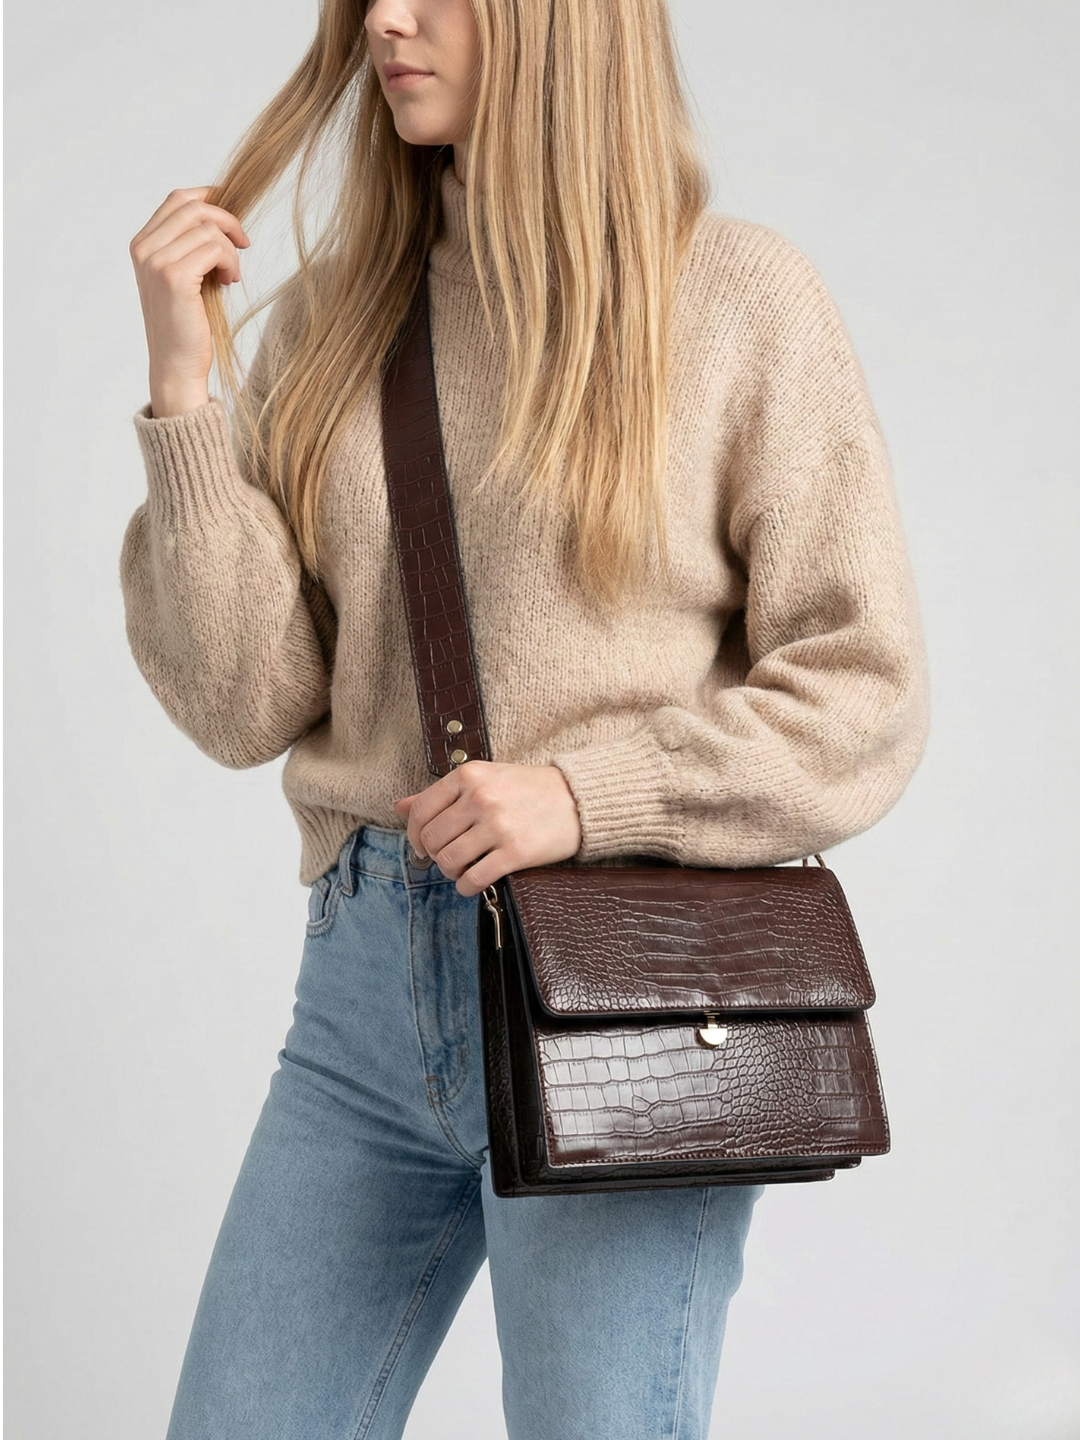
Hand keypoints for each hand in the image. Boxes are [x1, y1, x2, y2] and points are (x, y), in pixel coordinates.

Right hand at [129, 187, 250, 413]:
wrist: (177, 364)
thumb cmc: (186, 323)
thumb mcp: (185, 275)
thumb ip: (191, 244)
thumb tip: (222, 215)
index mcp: (143, 244)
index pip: (178, 199)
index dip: (210, 198)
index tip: (232, 217)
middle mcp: (144, 249)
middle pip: (194, 207)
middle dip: (227, 221)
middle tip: (244, 243)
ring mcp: (156, 262)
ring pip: (208, 228)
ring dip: (231, 251)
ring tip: (230, 275)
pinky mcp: (175, 277)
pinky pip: (215, 249)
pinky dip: (230, 263)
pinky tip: (229, 282)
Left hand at [392, 761, 582, 897]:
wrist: (577, 799)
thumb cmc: (527, 789)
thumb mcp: (484, 778)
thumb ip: (442, 793)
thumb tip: (399, 806)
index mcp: (469, 775)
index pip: (420, 811)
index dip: (414, 835)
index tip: (422, 846)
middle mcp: (481, 798)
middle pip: (432, 840)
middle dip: (433, 856)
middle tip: (447, 859)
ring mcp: (498, 826)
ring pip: (449, 861)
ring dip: (450, 872)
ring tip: (463, 869)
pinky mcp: (515, 852)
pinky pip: (473, 879)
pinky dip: (466, 887)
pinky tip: (473, 882)